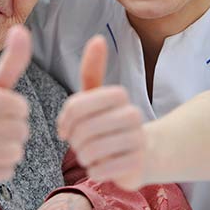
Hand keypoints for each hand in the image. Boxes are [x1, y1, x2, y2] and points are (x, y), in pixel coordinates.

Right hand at [0, 25, 30, 186]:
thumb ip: (11, 60)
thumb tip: (20, 28)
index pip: (18, 107)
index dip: (19, 107)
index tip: (6, 106)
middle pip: (19, 132)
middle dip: (17, 128)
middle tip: (1, 125)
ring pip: (13, 154)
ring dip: (12, 147)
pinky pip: (4, 173)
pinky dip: (3, 165)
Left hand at [57, 35, 145, 190]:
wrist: (143, 153)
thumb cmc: (110, 122)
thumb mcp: (97, 96)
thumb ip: (92, 70)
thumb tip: (97, 38)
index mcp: (119, 95)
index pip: (75, 107)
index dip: (65, 120)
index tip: (67, 128)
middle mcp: (132, 114)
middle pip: (82, 130)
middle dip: (75, 141)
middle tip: (81, 144)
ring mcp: (137, 140)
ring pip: (90, 151)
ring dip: (84, 157)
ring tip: (91, 154)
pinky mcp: (137, 165)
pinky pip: (99, 170)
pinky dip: (94, 171)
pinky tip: (103, 166)